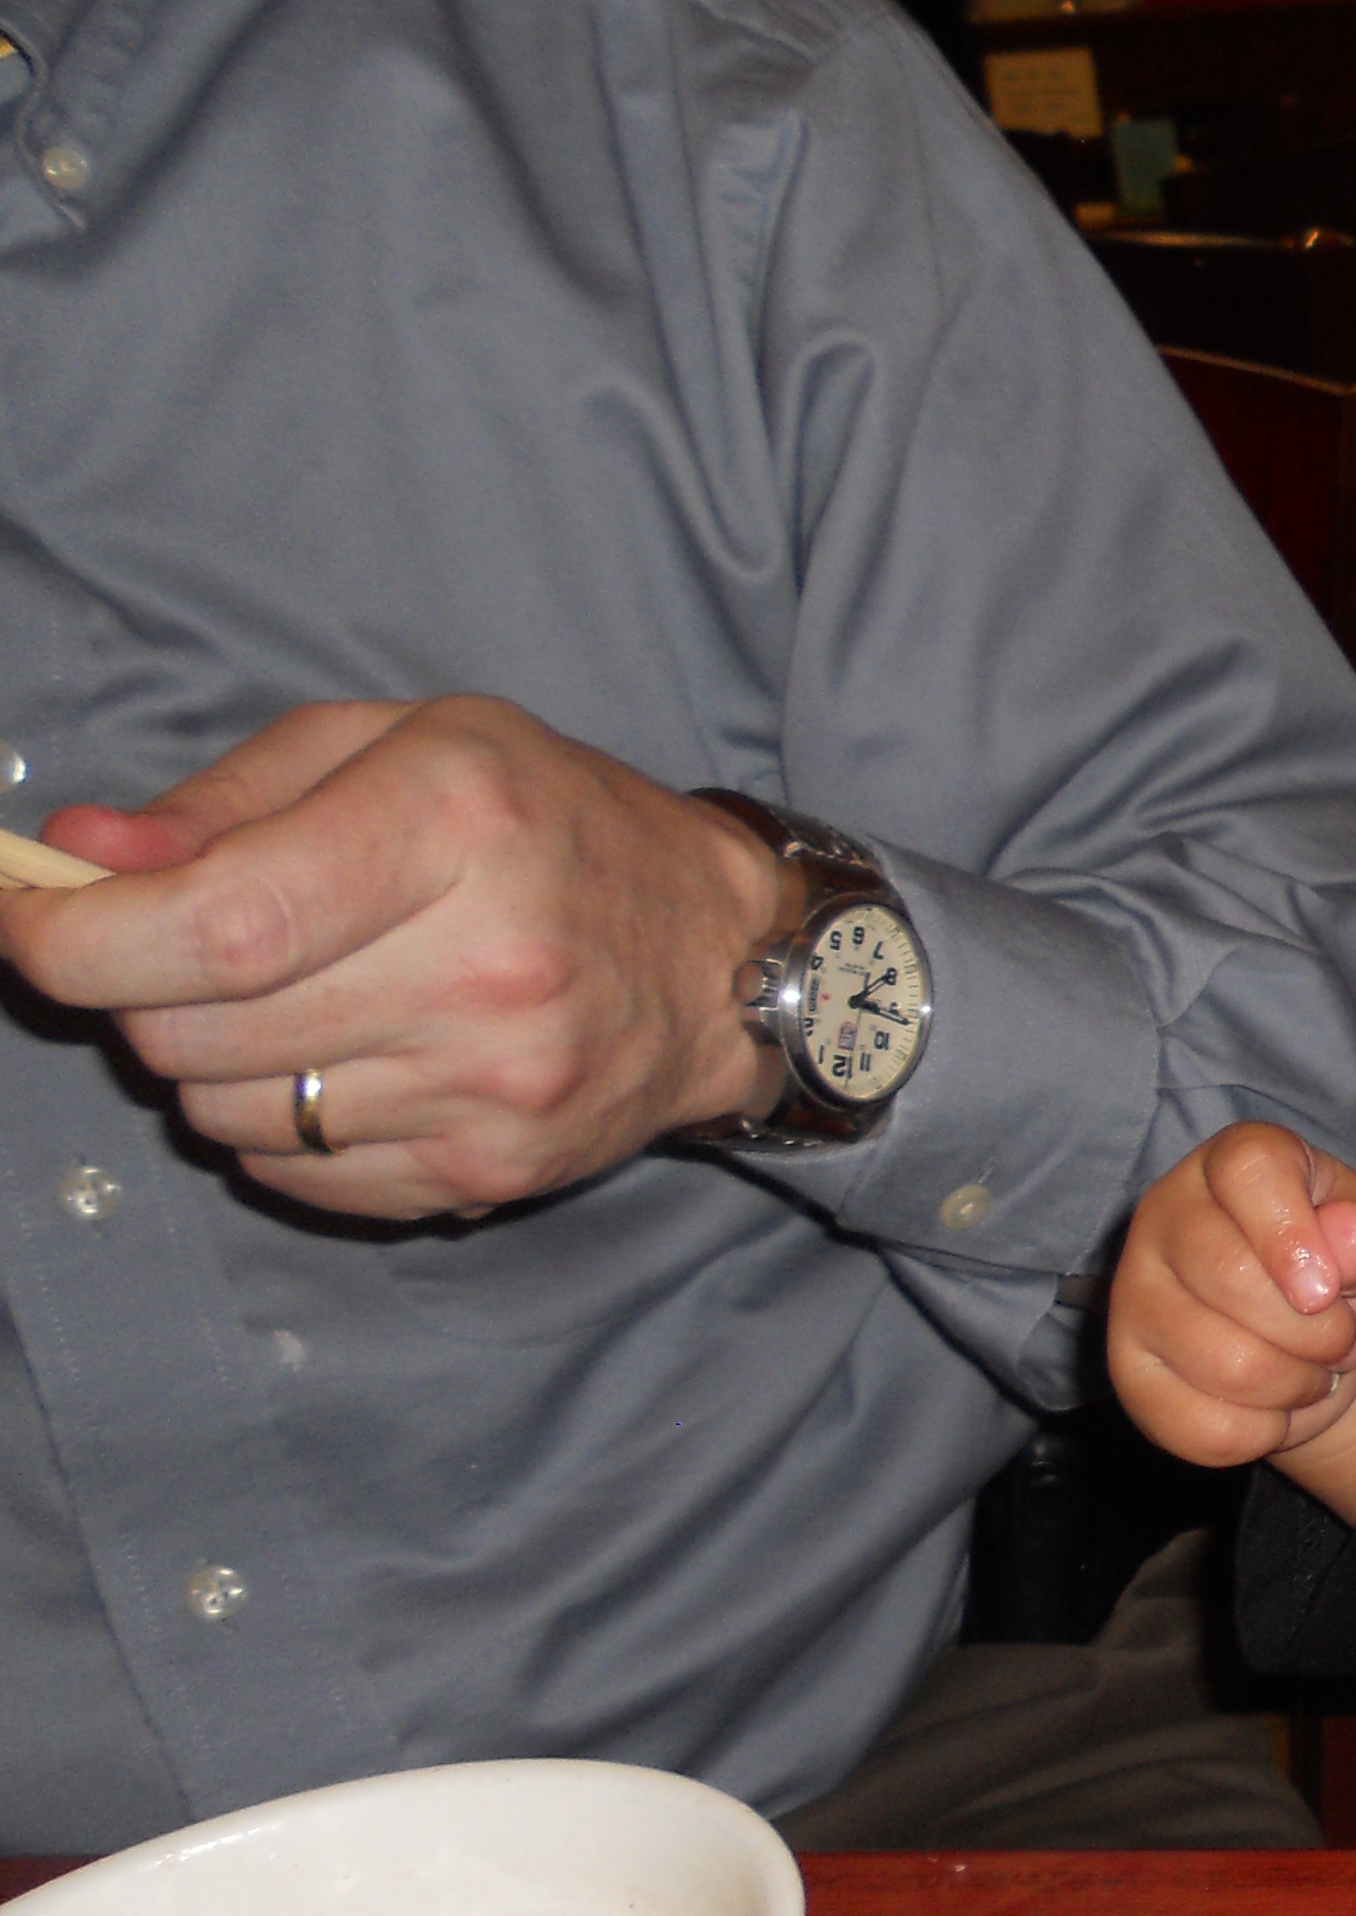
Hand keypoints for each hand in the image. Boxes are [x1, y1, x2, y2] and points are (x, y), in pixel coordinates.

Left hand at [0, 699, 787, 1221]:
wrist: (726, 959)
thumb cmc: (555, 824)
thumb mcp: (405, 744)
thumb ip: (230, 798)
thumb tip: (79, 856)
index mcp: (456, 822)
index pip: (216, 925)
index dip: (78, 939)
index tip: (28, 922)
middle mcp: (485, 964)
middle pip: (197, 1025)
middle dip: (138, 990)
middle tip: (178, 948)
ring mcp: (494, 1084)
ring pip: (228, 1110)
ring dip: (211, 1061)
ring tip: (293, 1001)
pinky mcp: (494, 1170)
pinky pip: (296, 1171)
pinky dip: (279, 1124)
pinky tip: (350, 1061)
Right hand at [1108, 1122, 1355, 1510]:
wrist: (1322, 1352)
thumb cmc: (1343, 1277)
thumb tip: (1351, 1234)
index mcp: (1233, 1163)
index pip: (1250, 1170)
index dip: (1294, 1233)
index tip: (1328, 1289)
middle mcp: (1165, 1214)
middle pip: (1230, 1274)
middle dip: (1317, 1329)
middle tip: (1343, 1338)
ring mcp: (1133, 1295)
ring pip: (1225, 1361)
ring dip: (1298, 1383)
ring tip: (1315, 1369)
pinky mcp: (1128, 1372)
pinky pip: (1203, 1426)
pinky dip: (1265, 1431)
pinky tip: (1274, 1406)